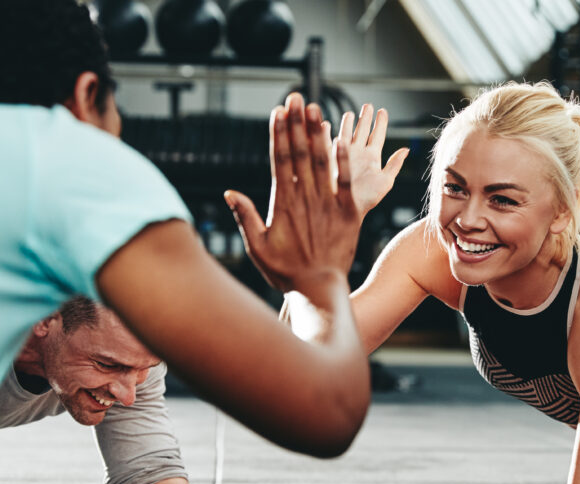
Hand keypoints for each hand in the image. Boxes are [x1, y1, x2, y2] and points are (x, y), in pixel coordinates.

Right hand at [225, 92, 357, 296]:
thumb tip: (229, 193)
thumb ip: (244, 217)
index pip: (279, 160)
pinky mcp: (349, 213)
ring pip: (322, 162)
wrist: (318, 290)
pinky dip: (344, 161)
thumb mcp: (258, 247)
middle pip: (299, 153)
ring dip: (318, 133)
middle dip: (297, 123)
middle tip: (296, 97)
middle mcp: (305, 199)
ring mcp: (328, 204)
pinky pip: (346, 182)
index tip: (277, 112)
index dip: (278, 134)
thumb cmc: (285, 272)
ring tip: (315, 108)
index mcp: (282, 204)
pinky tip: (342, 139)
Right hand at [334, 104, 407, 220]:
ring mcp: (342, 154)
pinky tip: (326, 124)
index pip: (377, 135)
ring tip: (350, 112)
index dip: (380, 123)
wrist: (345, 209)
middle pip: (362, 130)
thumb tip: (406, 149)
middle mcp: (357, 153)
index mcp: (371, 157)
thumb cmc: (366, 199)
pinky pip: (327, 141)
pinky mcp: (329, 157)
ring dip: (348, 122)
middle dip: (365, 117)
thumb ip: (395, 164)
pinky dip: (326, 132)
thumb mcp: (385, 181)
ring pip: (345, 132)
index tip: (383, 111)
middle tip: (368, 105)